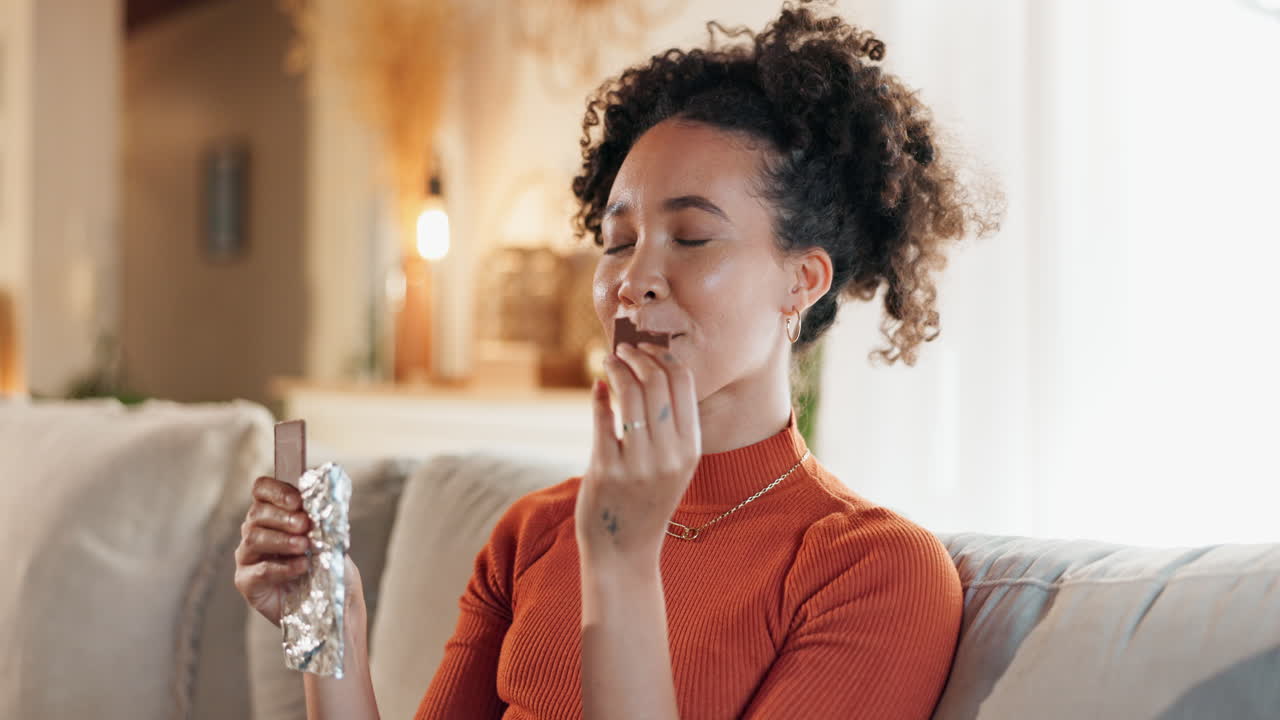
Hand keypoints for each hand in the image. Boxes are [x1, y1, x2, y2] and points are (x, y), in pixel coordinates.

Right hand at [234, 475, 364, 627]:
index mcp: (274, 514)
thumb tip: (323, 502)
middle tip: (305, 525)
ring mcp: (248, 557)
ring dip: (282, 540)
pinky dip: (282, 567)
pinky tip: (301, 566)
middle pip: (256, 513)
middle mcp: (256, 531)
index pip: (262, 490)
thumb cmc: (329, 566)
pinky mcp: (247, 581)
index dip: (276, 491)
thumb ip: (323, 519)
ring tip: (304, 546)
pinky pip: (259, 570)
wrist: (333, 602)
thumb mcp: (331, 537)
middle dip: (283, 517)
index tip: (297, 501)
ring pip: (253, 538)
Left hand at [575, 341, 701, 566]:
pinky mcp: (606, 471)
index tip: (647, 348)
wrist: (625, 551)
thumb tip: (652, 369)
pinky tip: (597, 388)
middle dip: (637, 356)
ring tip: (608, 362)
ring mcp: (637, 464)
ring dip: (616, 369)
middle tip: (623, 350)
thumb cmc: (647, 501)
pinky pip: (602, 419)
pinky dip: (599, 396)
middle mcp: (668, 455)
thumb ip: (668, 424)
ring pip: (629, 395)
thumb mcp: (672, 465)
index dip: (663, 356)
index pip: (684, 383)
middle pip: (656, 382)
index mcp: (690, 449)